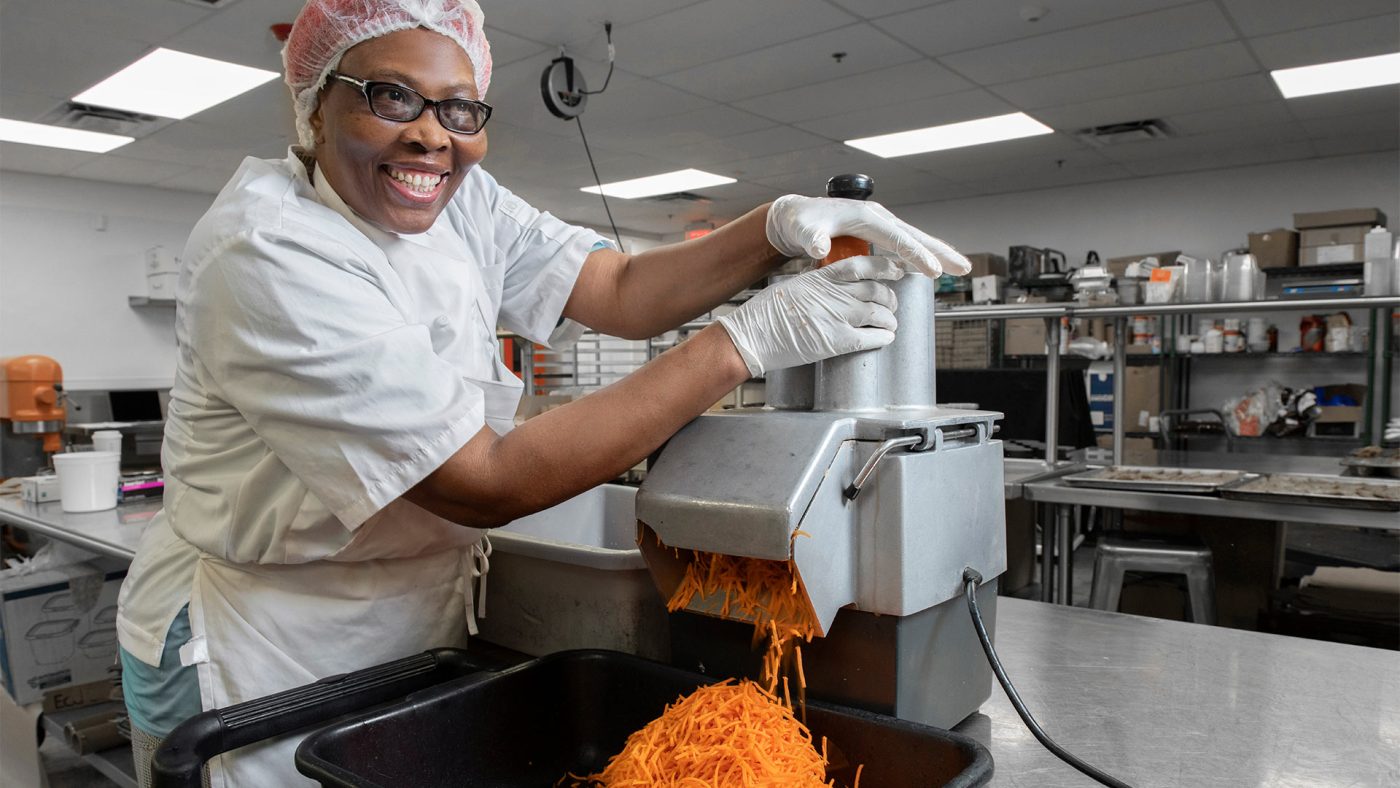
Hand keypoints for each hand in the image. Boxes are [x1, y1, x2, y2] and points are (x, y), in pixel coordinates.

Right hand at [716, 256, 902, 376]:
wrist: (753, 336)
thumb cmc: (766, 313)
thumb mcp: (793, 285)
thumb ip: (817, 284)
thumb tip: (831, 285)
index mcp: (822, 277)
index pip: (863, 266)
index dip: (884, 267)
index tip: (895, 269)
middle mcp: (835, 294)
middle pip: (877, 290)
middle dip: (890, 298)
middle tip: (891, 304)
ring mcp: (838, 317)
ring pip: (879, 314)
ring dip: (889, 320)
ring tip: (890, 324)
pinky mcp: (837, 341)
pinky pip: (871, 337)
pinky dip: (883, 338)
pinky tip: (886, 338)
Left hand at [766, 194, 971, 277]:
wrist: (795, 216)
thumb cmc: (799, 223)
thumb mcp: (802, 231)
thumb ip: (812, 240)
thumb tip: (820, 249)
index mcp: (864, 217)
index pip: (897, 238)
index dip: (916, 255)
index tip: (933, 270)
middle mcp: (877, 217)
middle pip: (915, 235)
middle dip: (939, 251)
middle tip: (964, 267)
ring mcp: (878, 224)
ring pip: (914, 239)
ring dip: (937, 253)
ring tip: (961, 268)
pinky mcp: (876, 232)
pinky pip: (905, 244)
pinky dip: (922, 254)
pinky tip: (934, 267)